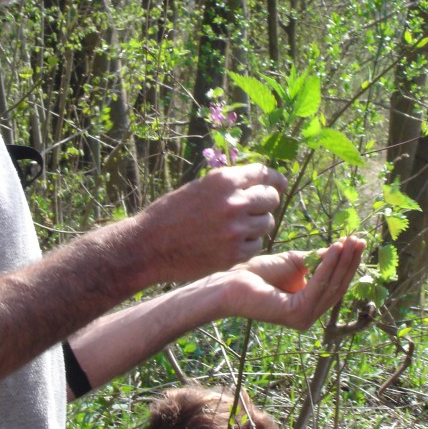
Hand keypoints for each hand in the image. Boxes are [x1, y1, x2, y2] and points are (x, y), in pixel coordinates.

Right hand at [134, 163, 287, 283]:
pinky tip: (229, 244)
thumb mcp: (200, 187)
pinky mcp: (234, 254)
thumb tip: (260, 181)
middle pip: (271, 199)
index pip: (265, 174)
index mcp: (224, 180)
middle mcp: (234, 202)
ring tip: (235, 229)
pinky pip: (256, 245)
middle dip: (265, 203)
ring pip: (266, 223)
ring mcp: (236, 229)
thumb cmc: (171, 214)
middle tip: (253, 210)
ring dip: (256, 225)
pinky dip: (247, 245)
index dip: (275, 180)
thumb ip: (229, 185)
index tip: (278, 184)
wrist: (149, 245)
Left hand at [219, 236, 364, 329]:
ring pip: (331, 287)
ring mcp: (304, 318)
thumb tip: (341, 248)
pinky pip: (318, 287)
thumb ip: (317, 260)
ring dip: (342, 262)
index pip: (335, 285)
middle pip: (337, 287)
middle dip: (349, 262)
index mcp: (309, 306)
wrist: (231, 282)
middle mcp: (309, 316)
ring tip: (349, 242)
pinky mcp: (297, 314)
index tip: (357, 242)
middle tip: (359, 241)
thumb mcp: (295, 262)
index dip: (347, 264)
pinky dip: (328, 267)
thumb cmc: (258, 273)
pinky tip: (334, 250)